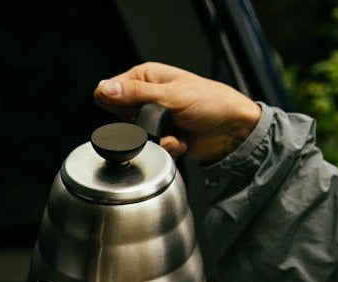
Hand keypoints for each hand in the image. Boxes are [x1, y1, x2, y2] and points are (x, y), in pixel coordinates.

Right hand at [94, 63, 262, 163]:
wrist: (233, 128)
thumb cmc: (211, 102)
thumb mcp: (170, 96)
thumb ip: (135, 94)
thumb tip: (104, 88)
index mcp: (146, 77)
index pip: (110, 89)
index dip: (117, 103)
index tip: (134, 111)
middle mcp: (146, 97)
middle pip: (119, 117)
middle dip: (136, 126)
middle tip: (156, 122)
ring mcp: (154, 118)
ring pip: (135, 137)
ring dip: (153, 140)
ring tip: (172, 133)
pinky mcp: (161, 136)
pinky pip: (150, 148)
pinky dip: (165, 148)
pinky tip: (179, 141)